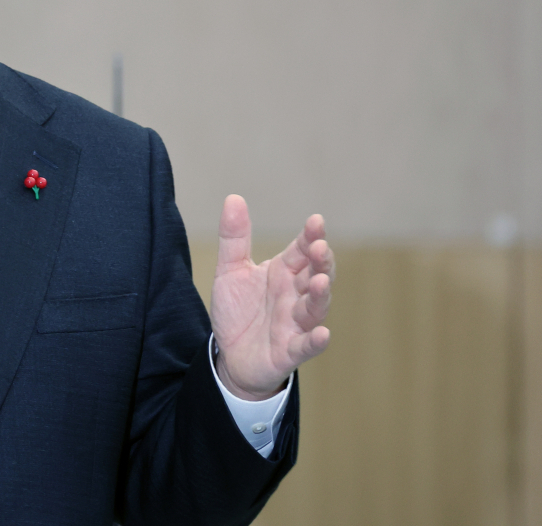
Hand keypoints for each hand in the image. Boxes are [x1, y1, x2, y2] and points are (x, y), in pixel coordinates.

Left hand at [210, 195, 333, 399]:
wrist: (229, 354)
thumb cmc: (239, 310)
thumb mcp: (231, 270)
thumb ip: (234, 238)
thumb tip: (234, 198)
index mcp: (283, 273)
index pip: (301, 251)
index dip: (310, 237)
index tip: (316, 221)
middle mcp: (294, 296)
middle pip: (314, 275)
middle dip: (320, 262)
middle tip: (320, 247)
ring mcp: (295, 324)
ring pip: (314, 308)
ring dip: (319, 295)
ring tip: (320, 281)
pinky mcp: (289, 351)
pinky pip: (305, 346)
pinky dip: (315, 340)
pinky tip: (322, 333)